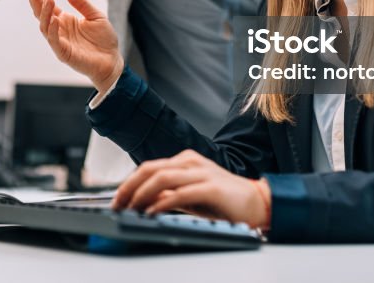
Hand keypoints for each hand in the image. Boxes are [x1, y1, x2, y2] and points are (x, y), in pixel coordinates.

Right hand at [22, 0, 122, 92]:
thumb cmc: (104, 39)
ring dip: (45, 13)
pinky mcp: (64, 53)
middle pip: (41, 14)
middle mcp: (59, 30)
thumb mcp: (95, 15)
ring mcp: (60, 42)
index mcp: (64, 20)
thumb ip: (81, 3)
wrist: (112, 60)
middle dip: (34, 0)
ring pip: (45, 27)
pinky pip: (54, 42)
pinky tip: (54, 20)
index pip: (47, 6)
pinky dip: (53, 30)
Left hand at [112, 150, 270, 228]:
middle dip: (129, 187)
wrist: (256, 202)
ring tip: (132, 209)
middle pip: (150, 169)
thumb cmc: (223, 201)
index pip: (148, 168)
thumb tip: (143, 201)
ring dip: (141, 194)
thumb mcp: (189, 197)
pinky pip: (180, 193)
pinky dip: (162, 203)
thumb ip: (168, 195)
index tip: (117, 200)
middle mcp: (190, 162)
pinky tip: (152, 213)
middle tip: (117, 205)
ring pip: (162, 177)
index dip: (129, 184)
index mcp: (184, 161)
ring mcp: (201, 173)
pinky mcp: (211, 187)